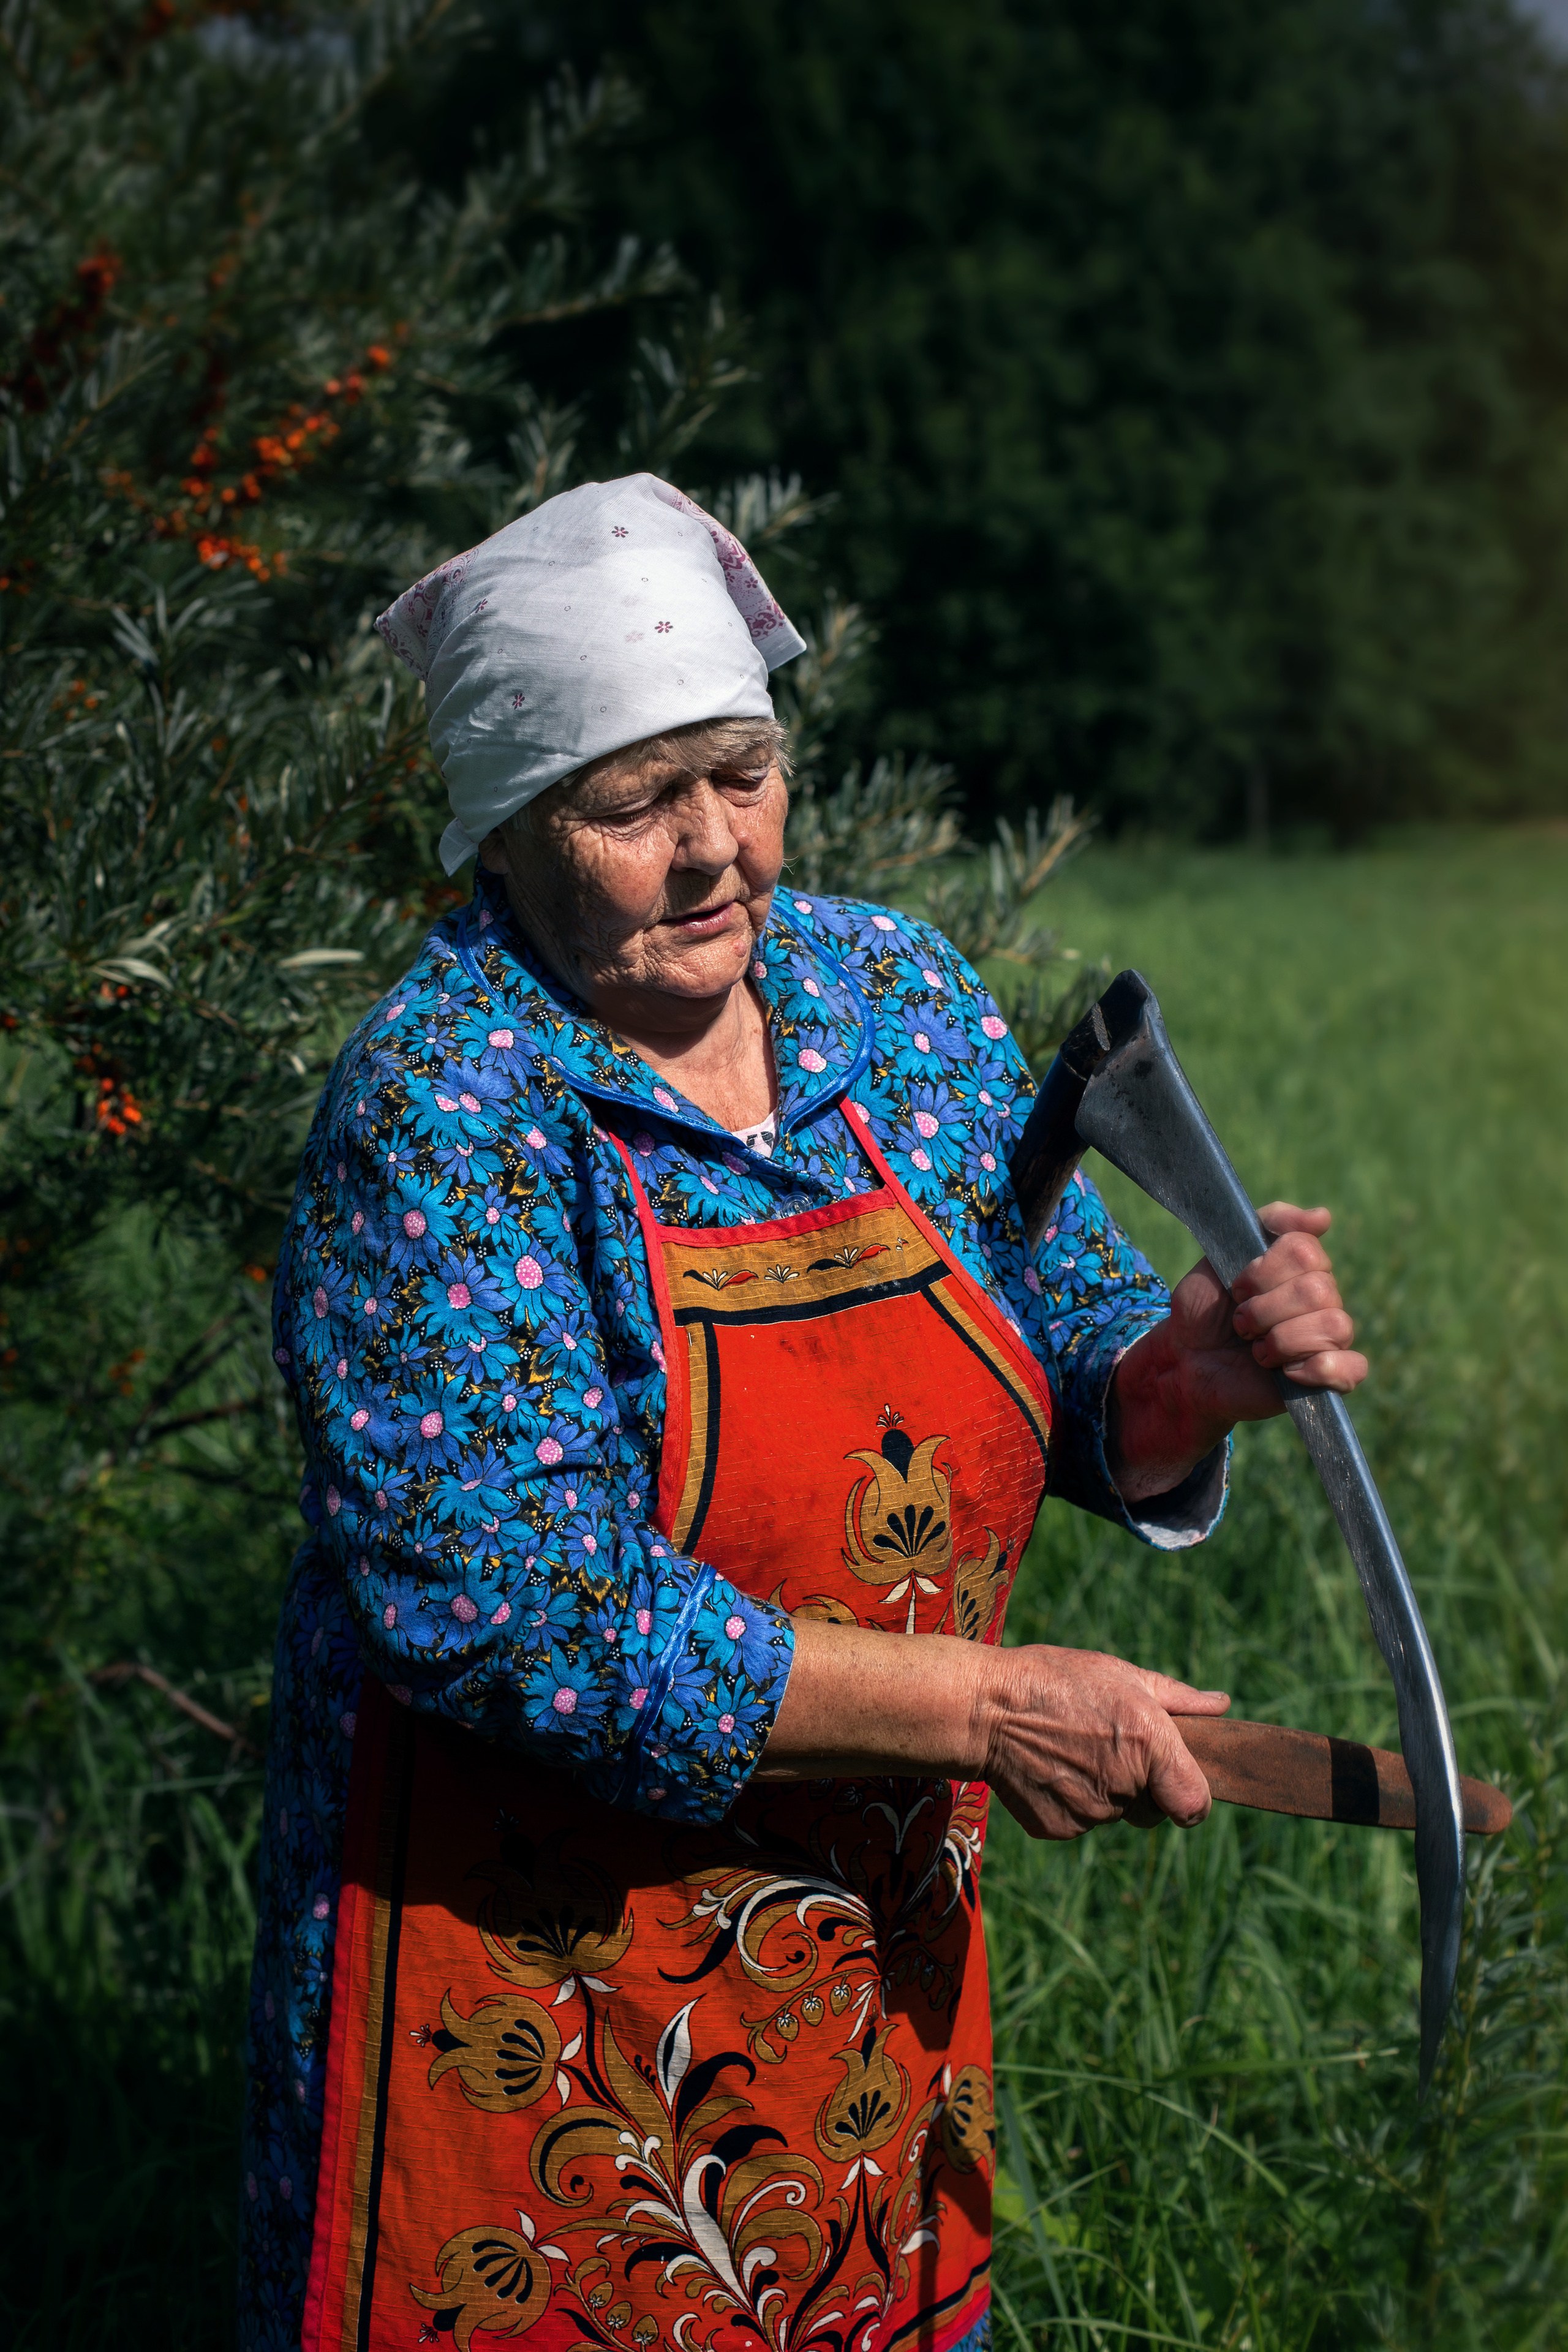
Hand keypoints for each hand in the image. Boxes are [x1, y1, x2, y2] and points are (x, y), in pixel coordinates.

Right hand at [758, 1620, 1228, 1838]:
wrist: (984, 1707)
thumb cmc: (1057, 1680)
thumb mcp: (1122, 1675)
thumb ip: (1179, 1699)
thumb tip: (1222, 1705)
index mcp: (1151, 1746)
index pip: (1195, 1806)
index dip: (1189, 1796)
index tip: (1175, 1783)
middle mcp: (1126, 1786)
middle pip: (1152, 1809)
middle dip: (1140, 1787)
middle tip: (1106, 1748)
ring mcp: (1090, 1813)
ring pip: (1114, 1814)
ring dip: (1103, 1792)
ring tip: (1070, 1749)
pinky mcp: (1058, 1829)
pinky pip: (1080, 1823)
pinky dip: (1070, 1802)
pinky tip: (1049, 1768)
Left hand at [1111, 1202, 1366, 1500]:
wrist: (1185, 1361)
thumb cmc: (1204, 1309)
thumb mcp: (1221, 1254)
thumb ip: (1268, 1223)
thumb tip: (1324, 1217)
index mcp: (1299, 1268)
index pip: (1305, 1250)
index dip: (1263, 1271)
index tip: (1235, 1288)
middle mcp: (1320, 1299)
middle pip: (1318, 1289)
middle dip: (1265, 1308)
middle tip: (1240, 1322)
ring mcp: (1326, 1339)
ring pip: (1335, 1325)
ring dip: (1282, 1339)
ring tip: (1256, 1349)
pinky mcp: (1326, 1379)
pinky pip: (1354, 1368)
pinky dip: (1319, 1369)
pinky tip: (1286, 1371)